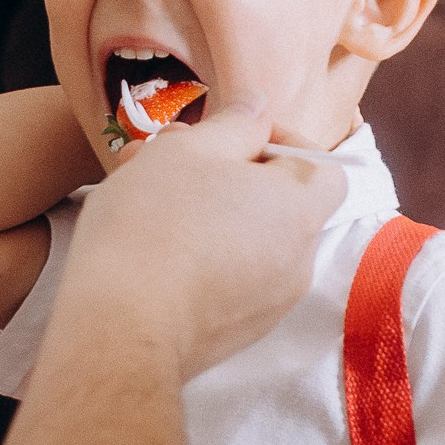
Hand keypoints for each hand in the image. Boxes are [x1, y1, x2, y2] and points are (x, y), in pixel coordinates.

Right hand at [65, 100, 342, 378]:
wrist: (121, 326)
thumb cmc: (155, 224)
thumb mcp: (190, 149)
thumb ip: (235, 124)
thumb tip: (257, 110)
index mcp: (299, 210)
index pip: (323, 165)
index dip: (281, 142)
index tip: (233, 135)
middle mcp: (298, 261)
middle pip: (277, 202)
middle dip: (227, 173)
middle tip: (171, 158)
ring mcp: (269, 304)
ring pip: (247, 240)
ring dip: (208, 212)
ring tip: (145, 195)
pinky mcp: (236, 334)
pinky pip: (230, 280)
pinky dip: (202, 257)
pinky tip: (150, 246)